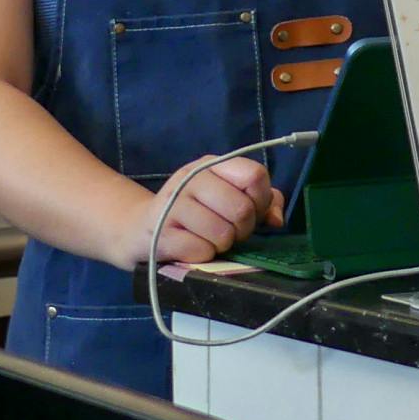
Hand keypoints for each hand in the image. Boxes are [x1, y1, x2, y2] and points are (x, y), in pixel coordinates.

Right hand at [130, 155, 285, 266]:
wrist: (141, 229)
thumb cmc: (195, 214)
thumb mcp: (227, 197)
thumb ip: (262, 202)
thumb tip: (277, 220)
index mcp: (211, 164)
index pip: (255, 176)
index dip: (261, 199)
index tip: (251, 210)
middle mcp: (191, 178)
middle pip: (242, 209)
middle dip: (243, 229)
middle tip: (230, 231)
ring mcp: (173, 204)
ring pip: (223, 233)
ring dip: (222, 244)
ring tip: (209, 239)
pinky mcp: (161, 233)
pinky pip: (202, 250)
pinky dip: (203, 255)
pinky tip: (191, 247)